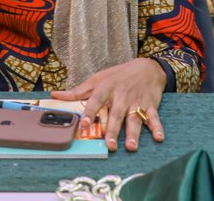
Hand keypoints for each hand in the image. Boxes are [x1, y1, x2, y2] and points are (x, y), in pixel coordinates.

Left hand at [50, 57, 166, 151]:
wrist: (147, 67)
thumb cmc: (118, 75)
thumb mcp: (97, 79)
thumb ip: (77, 91)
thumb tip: (54, 96)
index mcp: (106, 88)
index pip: (96, 100)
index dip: (89, 112)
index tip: (83, 124)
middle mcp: (121, 96)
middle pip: (116, 114)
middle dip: (113, 130)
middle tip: (109, 145)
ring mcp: (137, 101)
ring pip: (134, 118)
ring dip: (133, 133)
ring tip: (131, 147)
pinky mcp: (150, 105)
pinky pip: (153, 117)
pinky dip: (157, 127)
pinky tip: (159, 137)